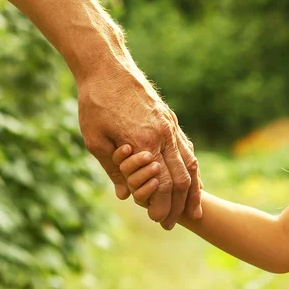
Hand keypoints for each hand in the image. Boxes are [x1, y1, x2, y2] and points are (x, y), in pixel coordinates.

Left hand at [77, 58, 202, 229]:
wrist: (107, 66)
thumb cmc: (96, 102)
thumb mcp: (95, 139)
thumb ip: (113, 169)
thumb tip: (125, 195)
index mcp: (145, 141)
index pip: (162, 184)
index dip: (162, 205)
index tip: (158, 220)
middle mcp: (164, 134)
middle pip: (182, 178)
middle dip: (179, 205)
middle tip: (171, 222)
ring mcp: (170, 125)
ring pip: (190, 162)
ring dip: (192, 189)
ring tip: (193, 209)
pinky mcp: (169, 118)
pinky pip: (186, 148)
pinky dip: (190, 168)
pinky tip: (189, 179)